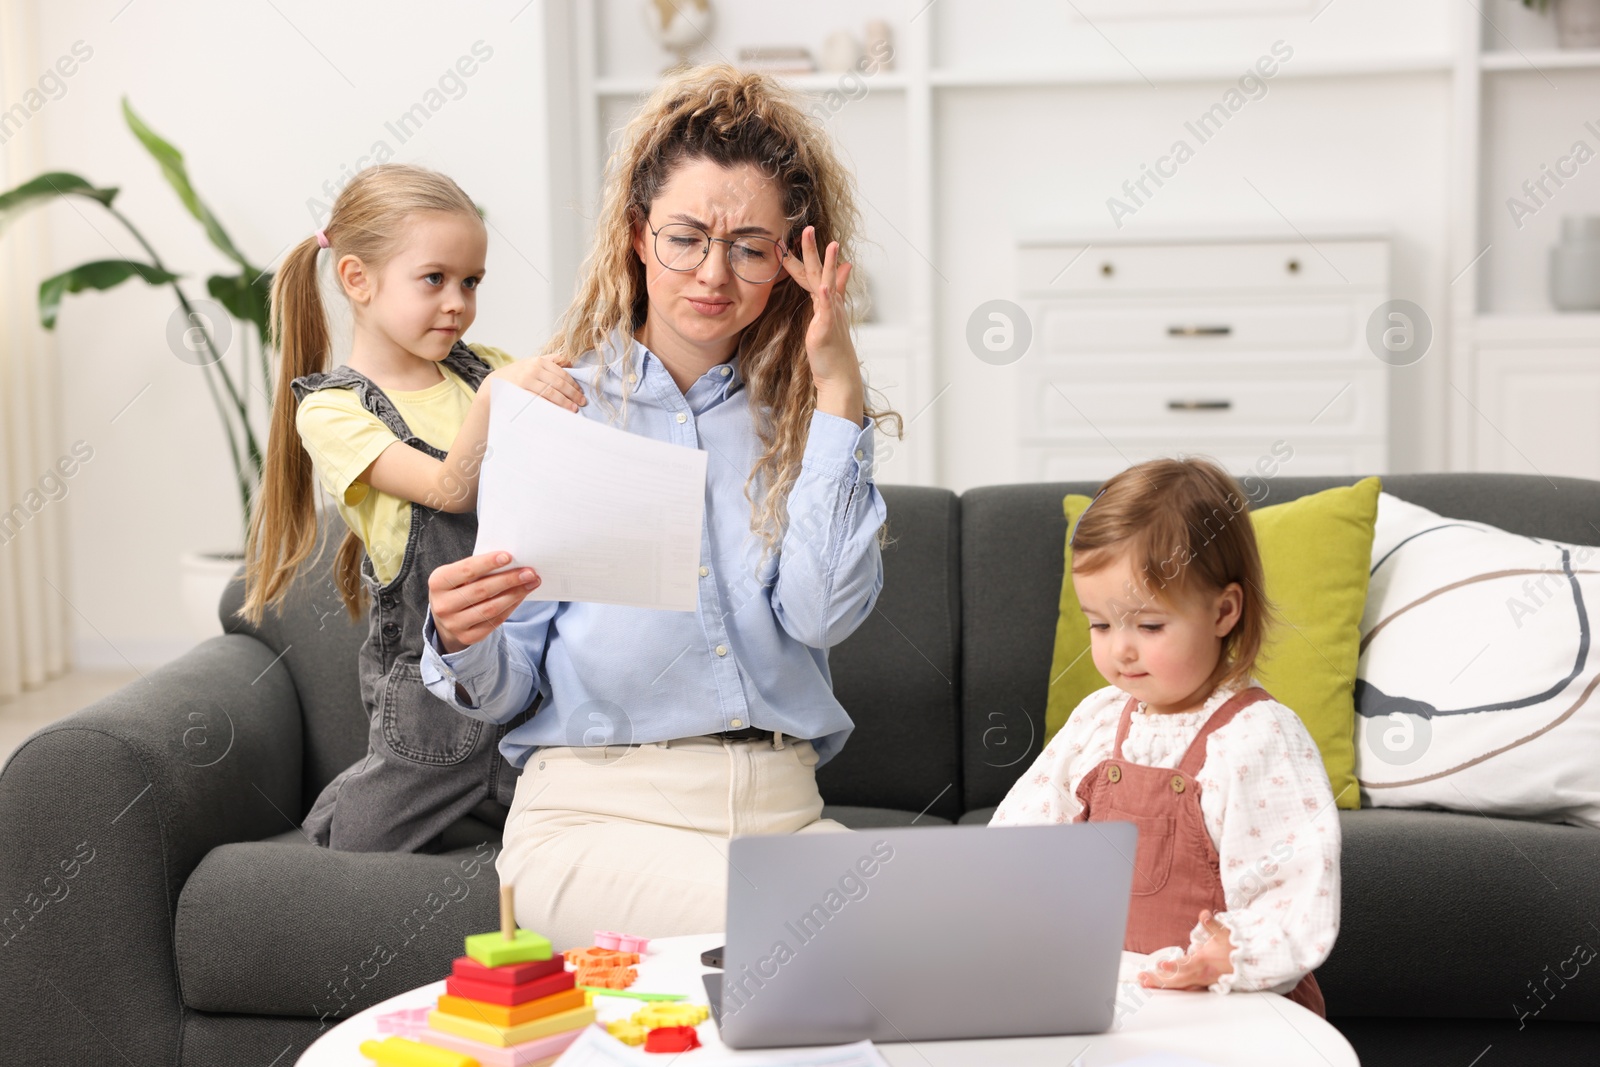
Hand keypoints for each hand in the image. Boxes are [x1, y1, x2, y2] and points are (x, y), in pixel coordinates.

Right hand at [429, 551, 540, 653]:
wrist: (445, 617)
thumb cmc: (457, 587)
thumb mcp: (457, 575)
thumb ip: (477, 568)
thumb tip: (511, 561)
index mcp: (438, 582)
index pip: (466, 571)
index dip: (488, 563)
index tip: (509, 556)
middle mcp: (443, 605)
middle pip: (482, 590)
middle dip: (509, 579)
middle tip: (529, 572)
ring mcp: (454, 624)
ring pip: (491, 608)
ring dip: (515, 594)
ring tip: (531, 583)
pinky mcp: (468, 637)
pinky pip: (495, 621)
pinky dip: (511, 607)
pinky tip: (521, 596)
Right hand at [491, 357, 585, 411]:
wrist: (493, 385)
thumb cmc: (516, 375)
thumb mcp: (531, 363)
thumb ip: (550, 361)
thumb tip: (570, 362)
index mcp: (538, 361)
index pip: (561, 373)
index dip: (573, 384)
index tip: (581, 393)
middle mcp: (533, 369)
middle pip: (558, 383)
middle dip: (572, 394)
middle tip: (582, 403)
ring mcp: (526, 381)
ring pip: (550, 393)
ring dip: (564, 402)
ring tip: (573, 409)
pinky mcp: (520, 393)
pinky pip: (539, 401)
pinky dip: (550, 406)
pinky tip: (558, 411)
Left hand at [780, 225, 862, 422]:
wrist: (839, 376)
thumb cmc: (831, 350)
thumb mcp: (830, 318)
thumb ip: (834, 294)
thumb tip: (844, 270)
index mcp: (825, 302)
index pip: (813, 274)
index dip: (804, 256)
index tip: (795, 238)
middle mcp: (830, 304)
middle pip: (820, 272)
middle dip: (813, 250)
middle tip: (807, 228)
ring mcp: (830, 315)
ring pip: (827, 285)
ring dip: (827, 265)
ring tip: (830, 246)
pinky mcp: (828, 329)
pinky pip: (828, 311)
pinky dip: (827, 297)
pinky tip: (825, 286)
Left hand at [1136, 910, 1234, 991]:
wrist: (1244, 963)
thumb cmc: (1231, 947)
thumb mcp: (1223, 934)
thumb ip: (1212, 925)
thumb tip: (1204, 914)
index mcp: (1204, 962)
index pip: (1187, 965)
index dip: (1174, 966)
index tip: (1161, 965)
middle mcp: (1200, 974)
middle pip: (1178, 980)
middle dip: (1160, 979)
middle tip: (1142, 977)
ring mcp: (1199, 981)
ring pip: (1178, 985)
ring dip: (1161, 984)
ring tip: (1143, 981)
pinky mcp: (1198, 983)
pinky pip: (1182, 987)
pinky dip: (1169, 986)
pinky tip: (1156, 984)